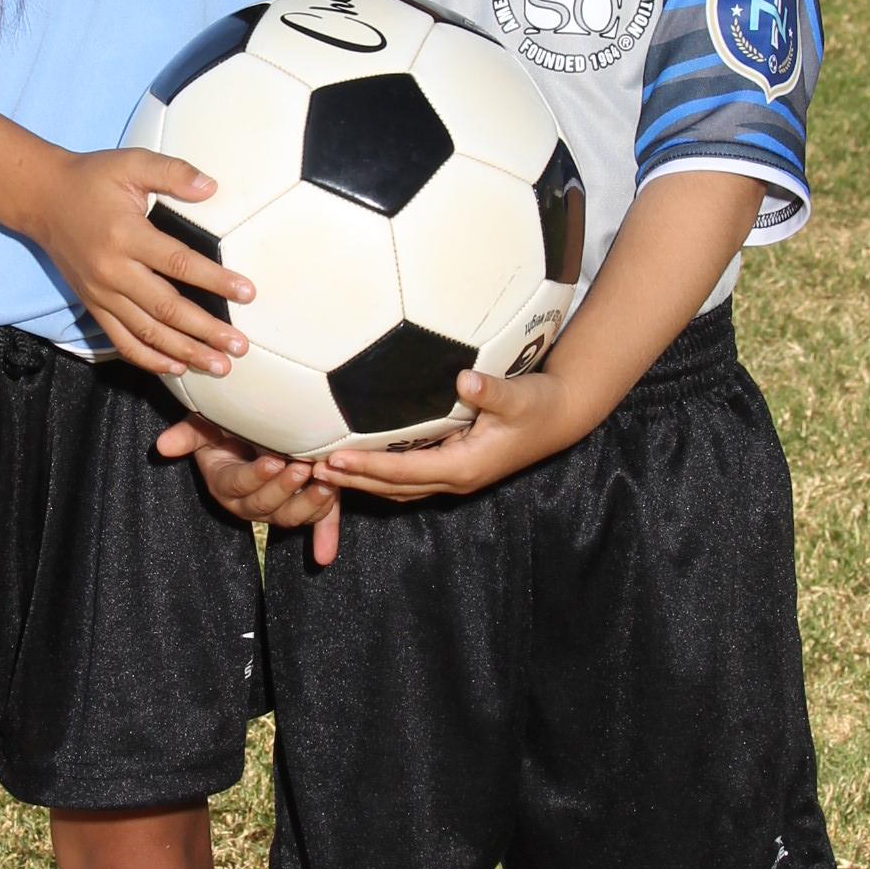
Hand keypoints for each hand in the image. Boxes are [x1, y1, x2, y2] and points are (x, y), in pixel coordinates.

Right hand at [33, 149, 253, 378]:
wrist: (42, 199)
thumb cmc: (92, 178)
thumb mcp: (131, 163)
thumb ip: (172, 172)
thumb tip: (211, 187)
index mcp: (126, 235)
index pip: (178, 262)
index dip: (214, 280)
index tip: (246, 293)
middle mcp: (113, 271)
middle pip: (166, 309)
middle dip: (206, 330)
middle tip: (239, 346)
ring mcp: (101, 293)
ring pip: (147, 333)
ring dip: (184, 352)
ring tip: (219, 365)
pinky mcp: (93, 305)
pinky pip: (121, 340)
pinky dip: (149, 358)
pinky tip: (176, 367)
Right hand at [155, 414, 342, 567]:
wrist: (261, 430)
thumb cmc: (230, 427)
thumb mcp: (206, 426)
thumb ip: (187, 436)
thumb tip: (162, 446)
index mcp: (226, 484)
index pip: (237, 484)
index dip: (255, 476)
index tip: (273, 461)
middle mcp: (249, 504)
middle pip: (264, 505)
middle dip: (284, 488)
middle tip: (302, 467)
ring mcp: (276, 509)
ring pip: (289, 517)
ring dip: (309, 506)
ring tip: (325, 483)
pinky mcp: (304, 509)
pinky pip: (314, 524)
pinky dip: (324, 538)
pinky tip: (326, 555)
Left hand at [313, 364, 588, 504]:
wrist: (559, 417)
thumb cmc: (538, 405)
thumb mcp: (518, 396)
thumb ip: (490, 390)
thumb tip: (465, 380)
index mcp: (463, 466)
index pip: (403, 471)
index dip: (366, 468)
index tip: (332, 460)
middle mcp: (454, 479)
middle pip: (392, 487)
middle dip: (352, 481)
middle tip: (310, 468)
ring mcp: (454, 478)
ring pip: (398, 487)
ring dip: (362, 482)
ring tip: (323, 470)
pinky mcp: (454, 468)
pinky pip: (408, 477)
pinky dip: (380, 474)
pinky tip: (359, 460)